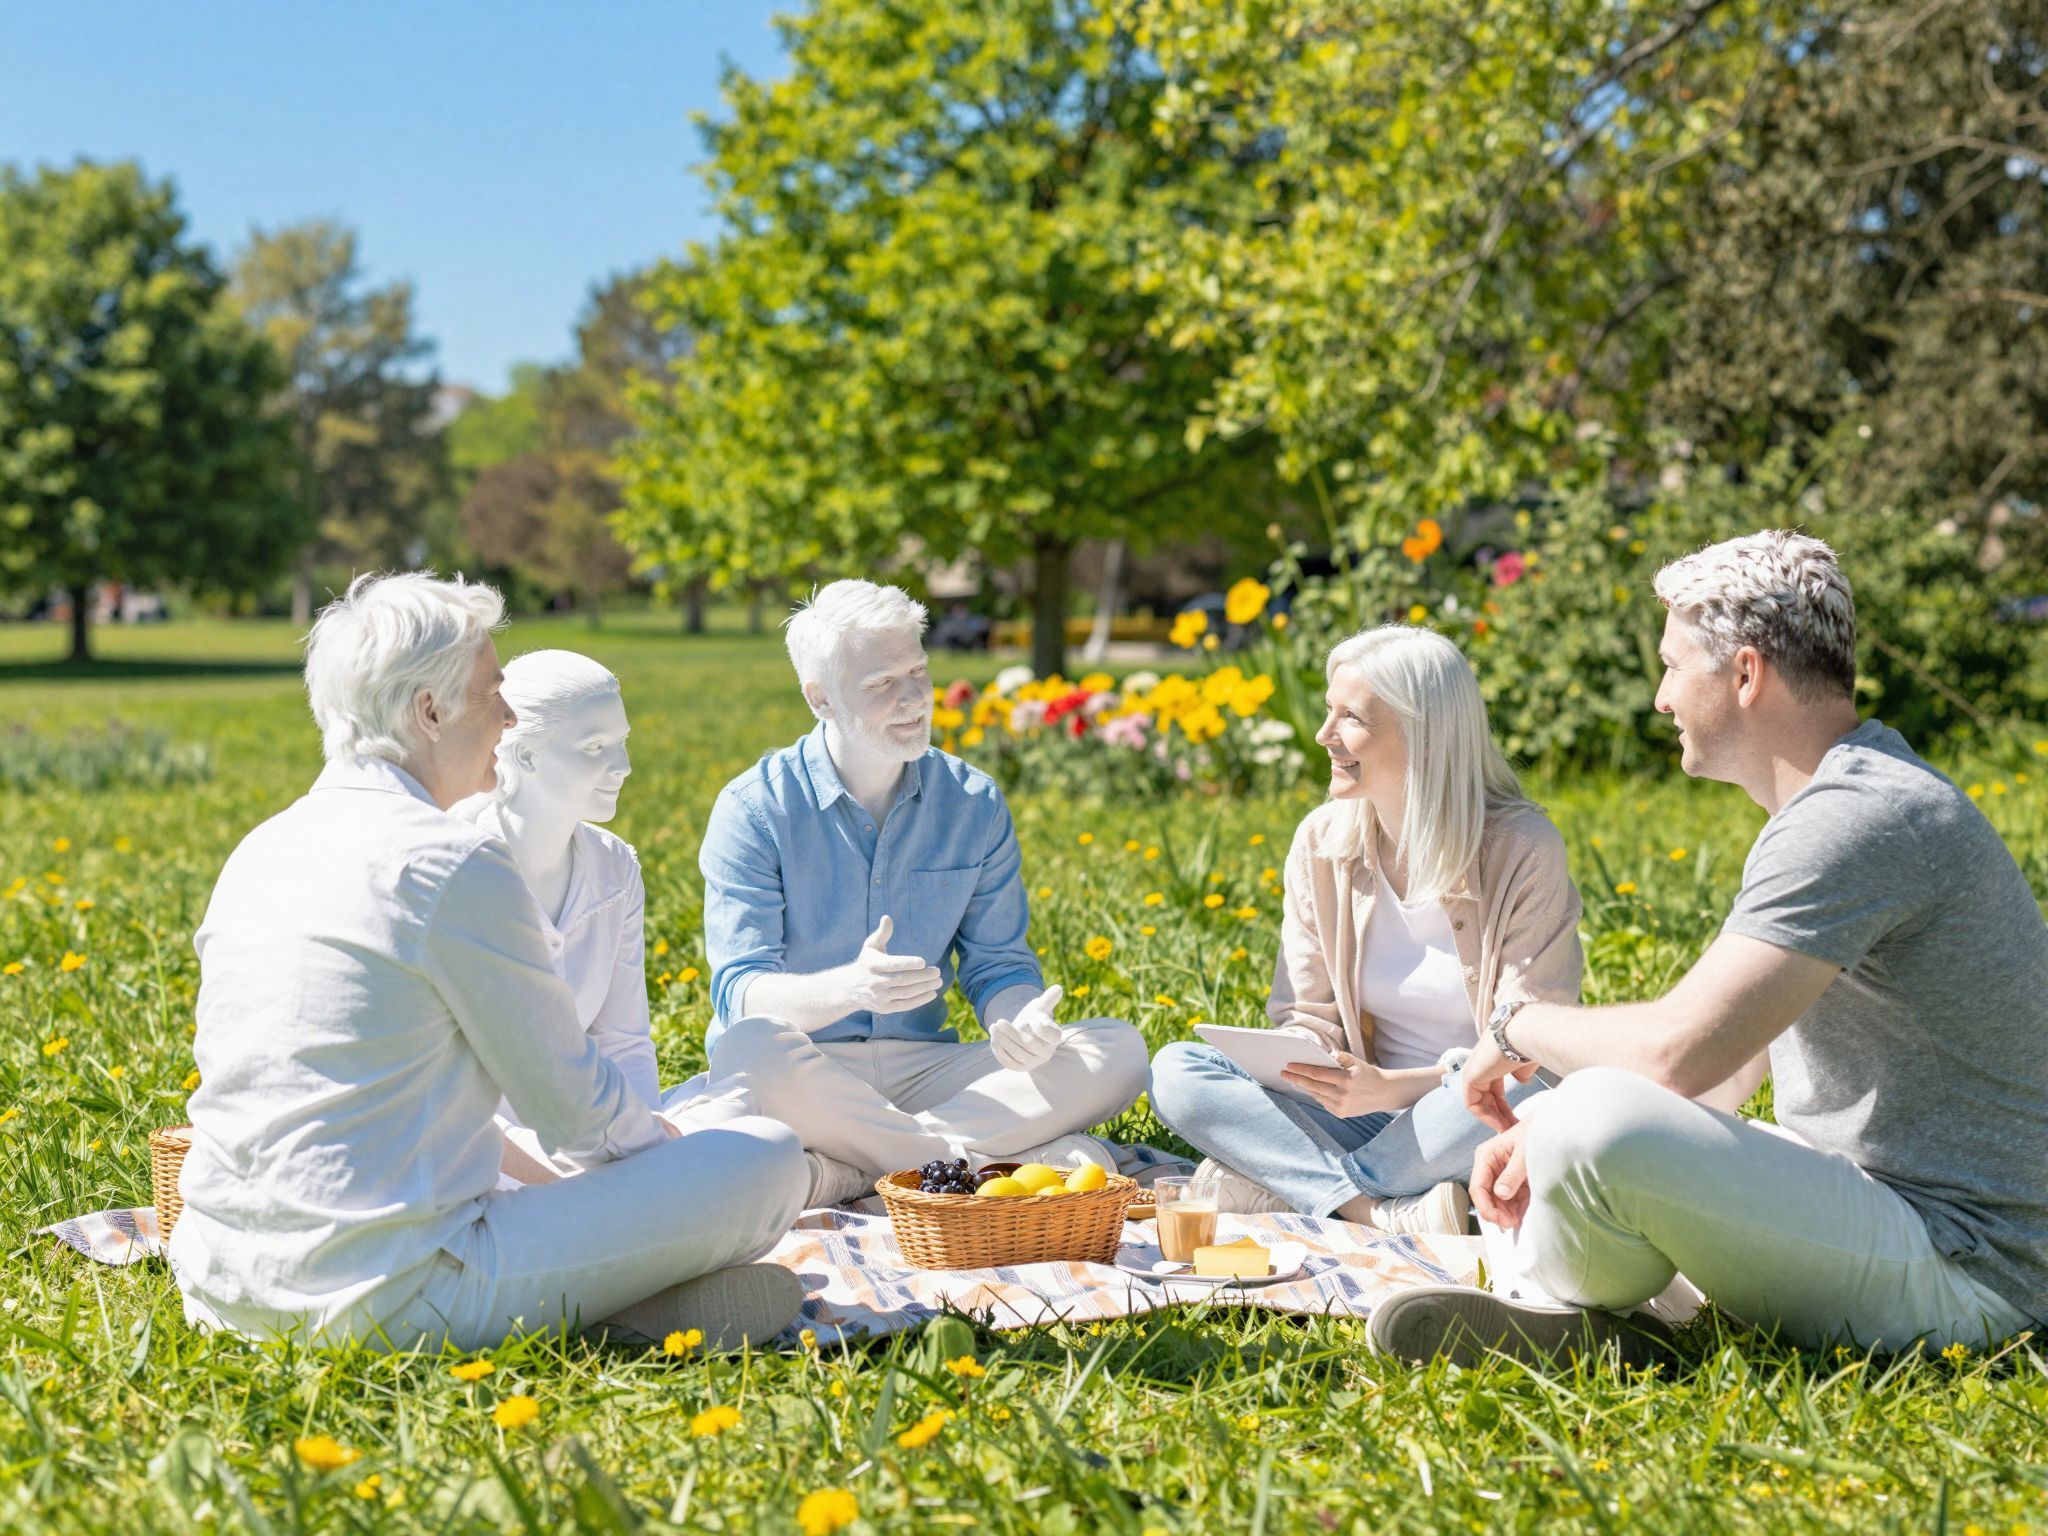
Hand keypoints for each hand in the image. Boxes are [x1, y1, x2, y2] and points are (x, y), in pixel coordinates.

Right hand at [833, 916, 943, 1015]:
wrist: (849, 989)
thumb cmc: (866, 963)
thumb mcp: (870, 946)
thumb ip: (882, 933)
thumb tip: (887, 917)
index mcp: (872, 964)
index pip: (892, 965)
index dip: (907, 963)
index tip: (923, 962)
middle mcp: (875, 982)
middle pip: (902, 980)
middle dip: (922, 976)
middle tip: (937, 972)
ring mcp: (879, 997)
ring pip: (905, 993)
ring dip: (924, 988)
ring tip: (938, 981)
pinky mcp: (884, 1008)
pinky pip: (904, 1005)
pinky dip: (919, 1000)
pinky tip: (932, 993)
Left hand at [989, 985, 1063, 1071]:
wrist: (1024, 1032)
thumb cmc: (1034, 1017)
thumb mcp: (1040, 1007)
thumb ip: (1048, 998)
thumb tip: (1057, 988)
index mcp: (1055, 1038)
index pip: (1052, 1036)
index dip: (1041, 1028)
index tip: (1032, 1019)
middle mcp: (1046, 1053)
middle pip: (1030, 1045)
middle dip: (1013, 1033)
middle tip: (1000, 1021)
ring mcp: (1032, 1062)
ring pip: (1017, 1053)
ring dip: (1003, 1040)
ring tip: (993, 1027)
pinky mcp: (1019, 1067)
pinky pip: (1008, 1061)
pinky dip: (999, 1050)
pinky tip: (993, 1038)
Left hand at [1279, 1051, 1408, 1116]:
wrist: (1383, 1093)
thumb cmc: (1367, 1074)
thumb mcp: (1356, 1061)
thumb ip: (1341, 1056)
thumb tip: (1324, 1053)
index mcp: (1346, 1079)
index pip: (1317, 1074)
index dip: (1301, 1069)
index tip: (1289, 1065)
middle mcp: (1342, 1095)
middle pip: (1313, 1086)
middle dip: (1296, 1079)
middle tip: (1283, 1073)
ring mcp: (1341, 1106)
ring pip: (1316, 1095)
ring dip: (1304, 1087)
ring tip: (1293, 1078)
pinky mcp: (1340, 1113)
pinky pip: (1323, 1102)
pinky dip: (1315, 1094)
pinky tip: (1308, 1088)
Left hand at [1460, 1029, 1538, 1132]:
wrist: (1525, 1033)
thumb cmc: (1532, 1043)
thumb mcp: (1528, 1060)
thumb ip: (1522, 1071)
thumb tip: (1521, 1080)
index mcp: (1494, 1058)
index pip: (1494, 1087)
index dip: (1504, 1106)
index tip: (1517, 1121)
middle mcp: (1481, 1062)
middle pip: (1487, 1096)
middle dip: (1500, 1115)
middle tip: (1512, 1132)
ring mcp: (1473, 1068)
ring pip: (1479, 1100)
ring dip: (1493, 1119)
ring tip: (1507, 1133)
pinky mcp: (1469, 1076)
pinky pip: (1472, 1103)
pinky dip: (1485, 1116)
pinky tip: (1501, 1126)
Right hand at [1470, 1121, 1530, 1228]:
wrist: (1553, 1126)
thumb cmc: (1537, 1133)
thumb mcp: (1525, 1153)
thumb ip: (1512, 1173)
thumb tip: (1501, 1194)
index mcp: (1486, 1157)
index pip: (1478, 1188)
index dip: (1486, 1207)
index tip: (1501, 1220)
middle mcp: (1490, 1167)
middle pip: (1486, 1197)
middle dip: (1497, 1212)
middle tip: (1513, 1224)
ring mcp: (1501, 1174)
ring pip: (1498, 1201)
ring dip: (1507, 1213)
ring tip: (1520, 1220)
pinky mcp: (1513, 1180)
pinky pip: (1511, 1199)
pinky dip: (1516, 1209)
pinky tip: (1524, 1214)